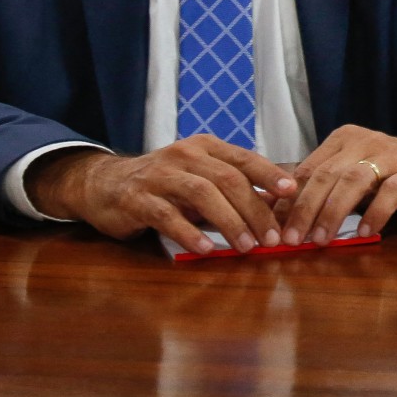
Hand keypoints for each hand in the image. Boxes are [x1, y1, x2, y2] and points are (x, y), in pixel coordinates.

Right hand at [26, 137, 297, 255]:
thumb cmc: (164, 184)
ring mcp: (159, 175)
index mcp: (205, 147)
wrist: (104, 183)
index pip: (245, 159)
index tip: (292, 192)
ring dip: (229, 222)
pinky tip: (206, 249)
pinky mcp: (137, 199)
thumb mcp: (200, 178)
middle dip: (255, 210)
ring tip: (247, 246)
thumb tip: (277, 206)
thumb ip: (232, 188)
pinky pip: (167, 215)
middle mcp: (185, 155)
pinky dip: (189, 232)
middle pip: (228, 179)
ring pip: (202, 194)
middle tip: (273, 237)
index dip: (270, 174)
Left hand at [281, 121, 396, 245]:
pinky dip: (376, 212)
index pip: (310, 169)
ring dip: (334, 212)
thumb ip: (320, 187)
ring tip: (322, 239)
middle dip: (306, 209)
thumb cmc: (391, 171)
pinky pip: (392, 191)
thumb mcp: (353, 173)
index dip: (290, 200)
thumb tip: (272, 207)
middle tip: (293, 239)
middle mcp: (367, 142)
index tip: (275, 228)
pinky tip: (366, 233)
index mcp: (345, 140)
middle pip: (328, 175)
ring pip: (355, 180)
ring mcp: (394, 156)